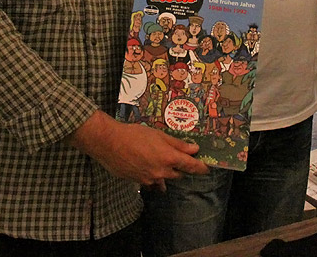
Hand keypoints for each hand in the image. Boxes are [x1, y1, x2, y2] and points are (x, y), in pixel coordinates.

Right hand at [68, 111, 208, 187]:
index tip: (206, 168)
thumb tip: (194, 149)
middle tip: (176, 156)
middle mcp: (161, 172)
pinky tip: (147, 167)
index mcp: (169, 158)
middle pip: (178, 174)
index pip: (191, 166)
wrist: (109, 143)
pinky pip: (151, 182)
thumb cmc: (134, 134)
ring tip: (159, 160)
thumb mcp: (159, 135)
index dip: (201, 167)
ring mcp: (149, 179)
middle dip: (180, 167)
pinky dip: (153, 176)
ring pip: (164, 179)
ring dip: (166, 172)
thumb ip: (177, 144)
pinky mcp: (138, 182)